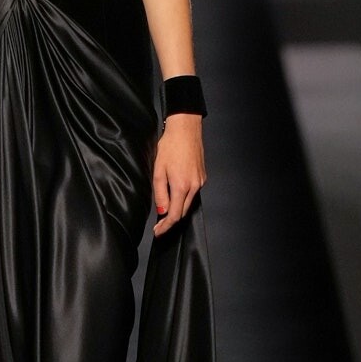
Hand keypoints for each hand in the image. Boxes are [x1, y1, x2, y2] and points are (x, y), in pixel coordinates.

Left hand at [152, 113, 204, 235]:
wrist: (185, 129)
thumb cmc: (170, 146)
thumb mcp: (158, 170)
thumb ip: (160, 193)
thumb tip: (162, 210)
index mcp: (182, 186)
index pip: (174, 215)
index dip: (166, 226)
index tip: (158, 232)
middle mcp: (194, 186)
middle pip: (183, 211)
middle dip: (171, 220)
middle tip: (159, 225)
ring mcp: (200, 181)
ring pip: (188, 202)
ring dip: (177, 208)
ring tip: (165, 210)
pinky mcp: (202, 176)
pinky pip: (192, 193)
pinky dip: (183, 198)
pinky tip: (175, 194)